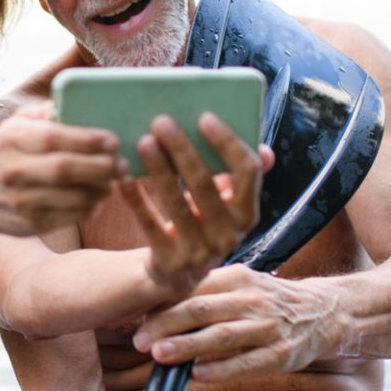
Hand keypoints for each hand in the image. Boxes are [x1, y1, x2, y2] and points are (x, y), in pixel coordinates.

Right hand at [0, 103, 121, 234]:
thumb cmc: (3, 153)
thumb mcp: (15, 125)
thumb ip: (45, 113)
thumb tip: (79, 104)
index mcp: (11, 139)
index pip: (55, 138)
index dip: (89, 140)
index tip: (113, 140)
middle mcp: (14, 170)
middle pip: (67, 169)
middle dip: (102, 166)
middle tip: (122, 163)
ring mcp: (22, 200)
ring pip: (74, 197)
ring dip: (102, 189)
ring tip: (113, 180)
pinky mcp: (31, 224)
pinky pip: (71, 216)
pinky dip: (91, 207)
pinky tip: (97, 197)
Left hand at [123, 113, 268, 295]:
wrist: (175, 273)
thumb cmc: (201, 224)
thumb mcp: (225, 205)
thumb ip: (240, 176)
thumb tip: (266, 151)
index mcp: (247, 214)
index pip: (247, 172)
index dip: (227, 143)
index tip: (204, 117)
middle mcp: (229, 236)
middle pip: (205, 184)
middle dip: (182, 149)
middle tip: (161, 122)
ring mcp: (201, 253)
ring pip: (176, 203)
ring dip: (159, 169)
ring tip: (143, 142)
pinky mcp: (171, 264)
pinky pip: (151, 226)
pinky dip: (137, 200)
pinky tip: (124, 179)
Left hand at [132, 265, 345, 380]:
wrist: (323, 312)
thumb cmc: (267, 300)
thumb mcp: (239, 283)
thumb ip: (203, 291)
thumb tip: (152, 306)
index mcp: (237, 277)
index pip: (194, 287)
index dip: (163, 303)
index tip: (137, 318)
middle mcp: (253, 299)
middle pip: (203, 309)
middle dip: (168, 325)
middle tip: (141, 340)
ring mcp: (269, 327)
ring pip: (223, 336)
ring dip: (189, 346)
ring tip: (161, 356)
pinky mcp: (282, 354)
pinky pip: (249, 363)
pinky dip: (222, 370)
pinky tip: (198, 375)